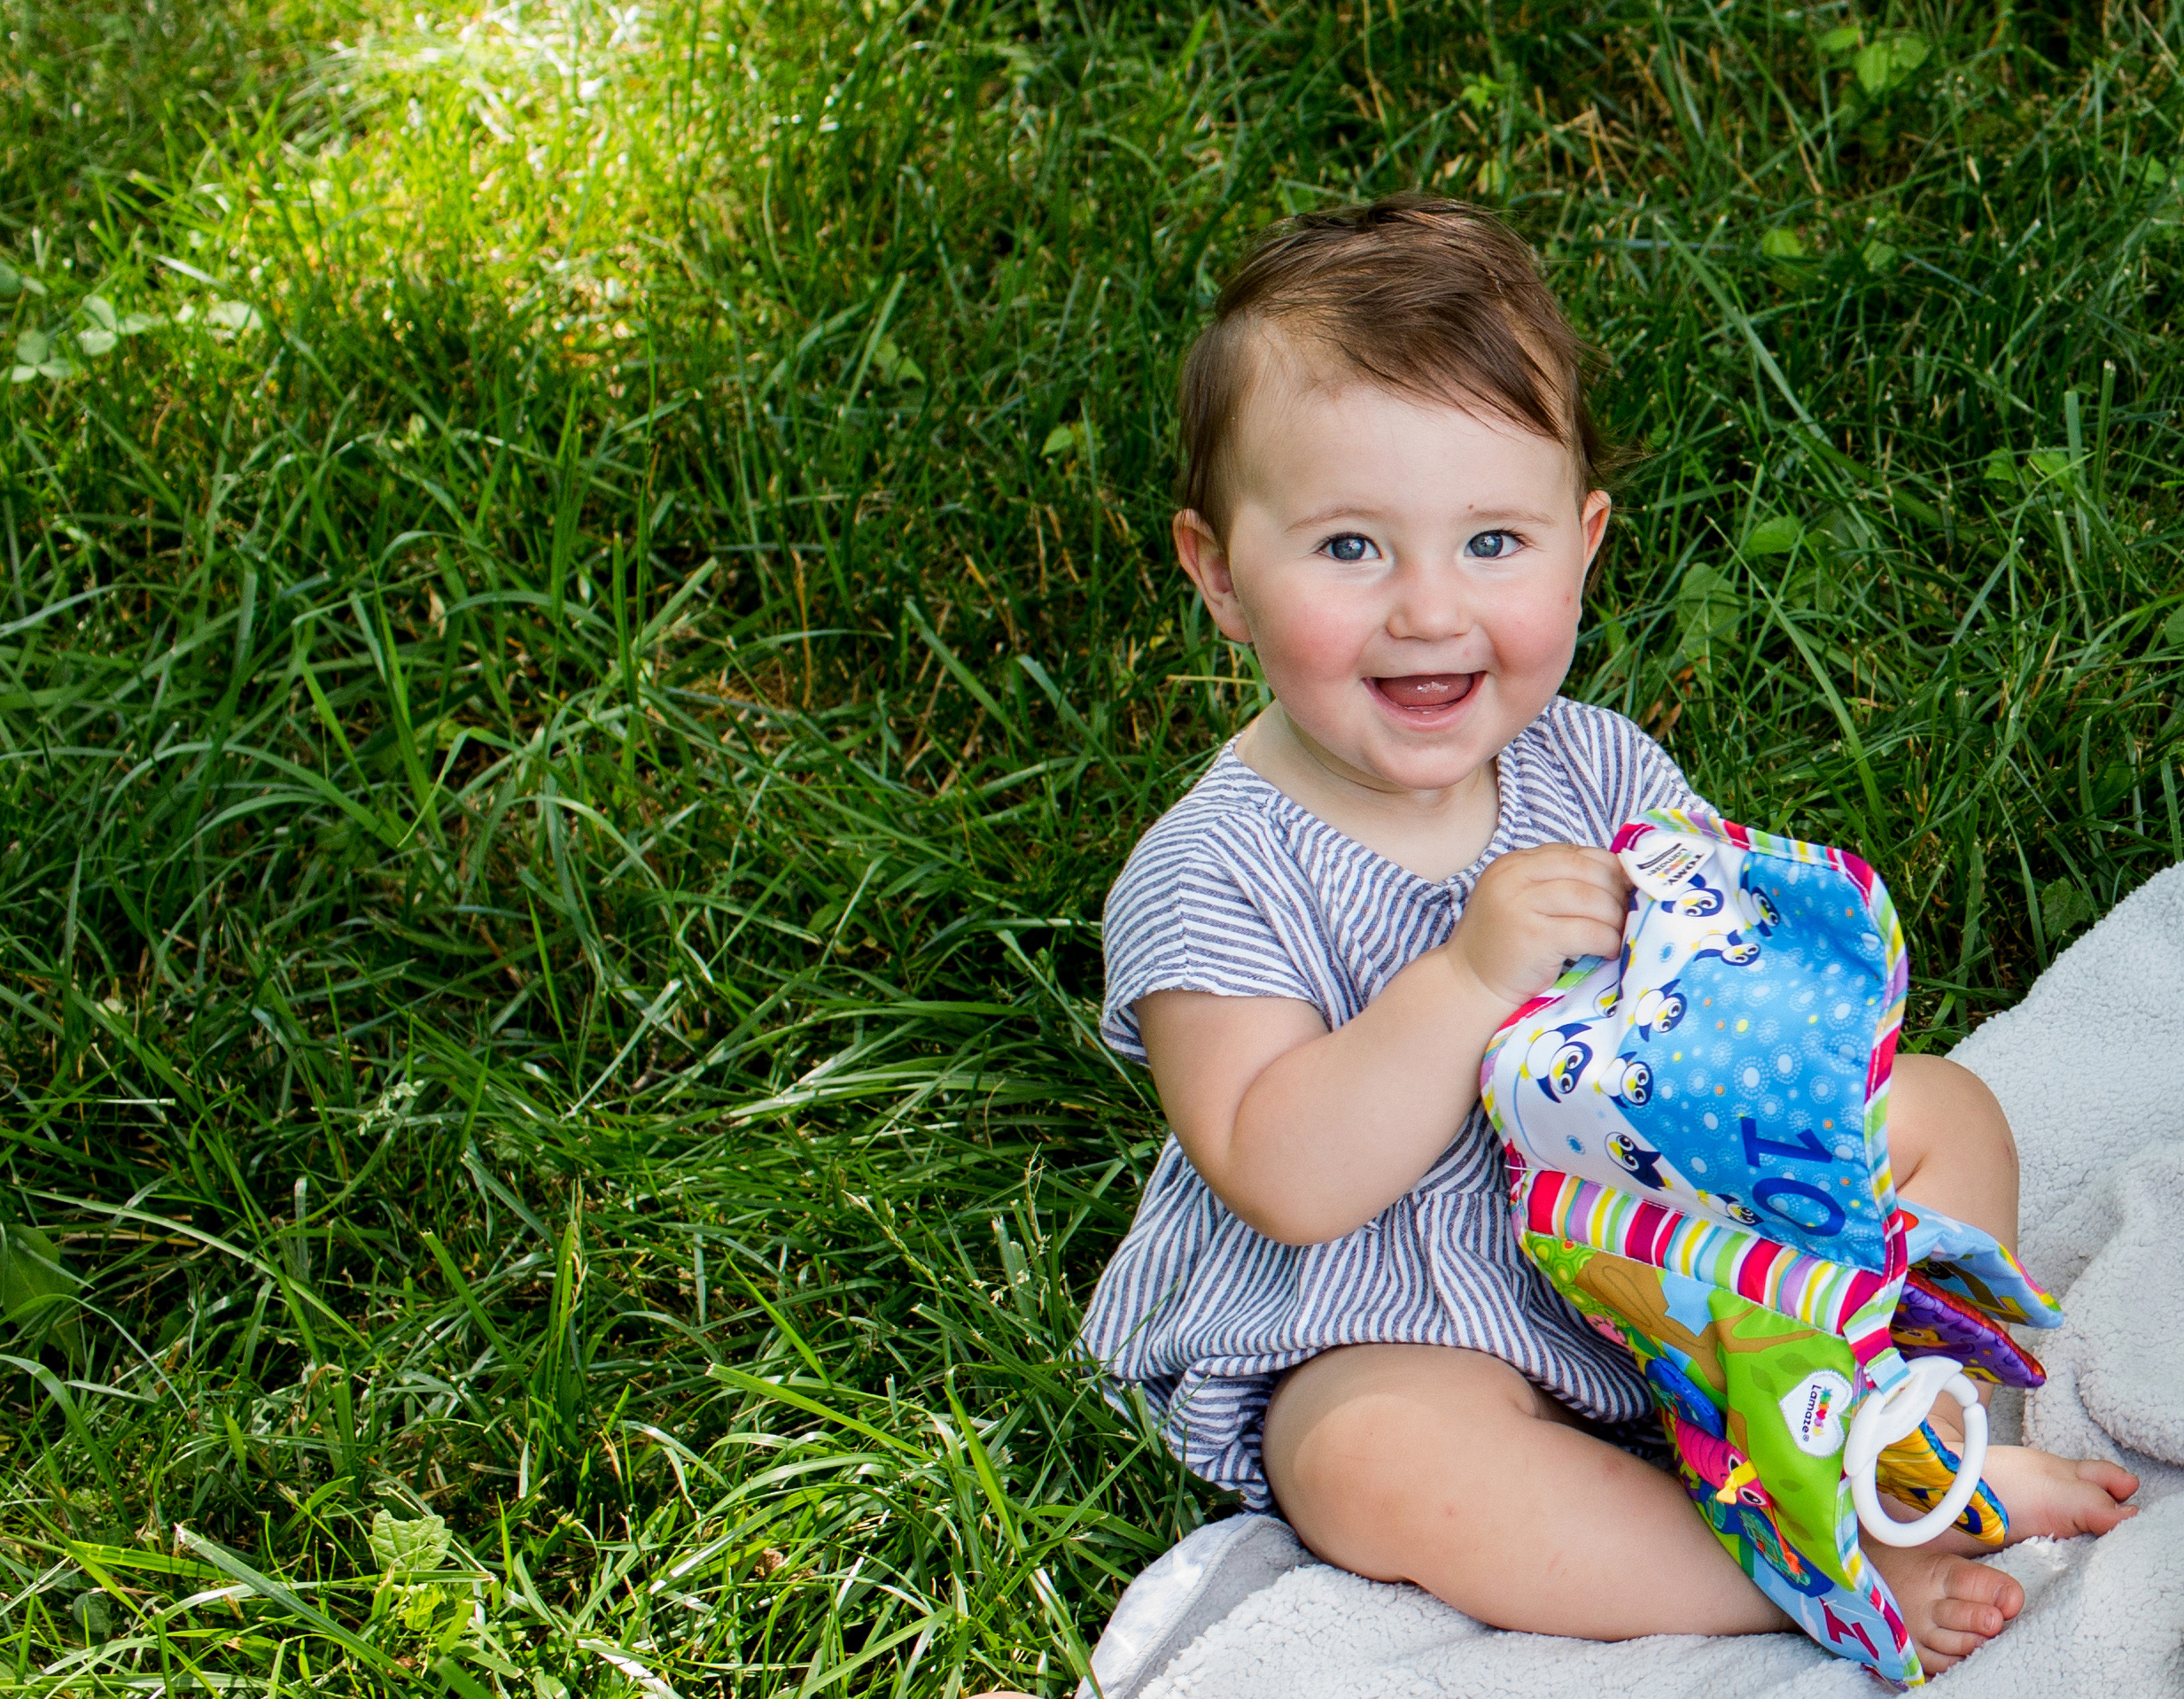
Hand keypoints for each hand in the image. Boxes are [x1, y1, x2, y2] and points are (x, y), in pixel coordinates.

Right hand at [1443, 844, 1630, 1007]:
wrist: (1468, 984)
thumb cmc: (1504, 946)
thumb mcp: (1522, 901)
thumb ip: (1556, 883)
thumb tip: (1622, 878)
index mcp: (1514, 863)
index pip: (1575, 853)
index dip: (1609, 868)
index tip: (1625, 889)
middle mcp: (1514, 877)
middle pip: (1587, 871)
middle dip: (1616, 892)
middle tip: (1627, 914)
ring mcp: (1521, 906)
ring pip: (1591, 899)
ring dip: (1615, 918)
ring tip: (1619, 934)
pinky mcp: (1533, 937)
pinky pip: (1588, 931)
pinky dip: (1608, 941)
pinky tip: (1610, 951)